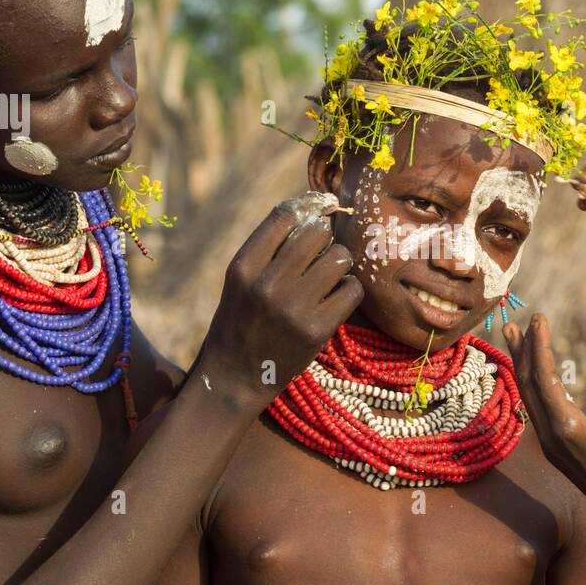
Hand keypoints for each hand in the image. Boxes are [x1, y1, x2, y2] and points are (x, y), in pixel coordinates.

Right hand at [193, 196, 362, 412]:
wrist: (233, 379)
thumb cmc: (239, 323)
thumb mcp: (239, 281)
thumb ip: (268, 250)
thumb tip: (314, 212)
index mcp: (243, 267)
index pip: (284, 216)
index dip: (309, 205)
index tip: (322, 207)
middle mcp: (266, 284)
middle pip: (318, 233)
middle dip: (326, 240)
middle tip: (322, 255)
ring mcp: (292, 308)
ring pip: (339, 258)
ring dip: (340, 265)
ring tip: (329, 278)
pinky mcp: (316, 330)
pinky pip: (352, 290)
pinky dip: (349, 291)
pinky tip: (336, 300)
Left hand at [504, 314, 585, 540]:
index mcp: (567, 427)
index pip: (544, 377)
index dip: (539, 345)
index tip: (540, 318)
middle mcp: (550, 434)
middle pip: (527, 383)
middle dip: (522, 350)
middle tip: (515, 320)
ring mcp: (549, 442)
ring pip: (527, 395)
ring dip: (521, 364)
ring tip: (514, 338)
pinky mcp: (553, 446)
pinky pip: (533, 406)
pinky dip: (529, 382)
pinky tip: (534, 372)